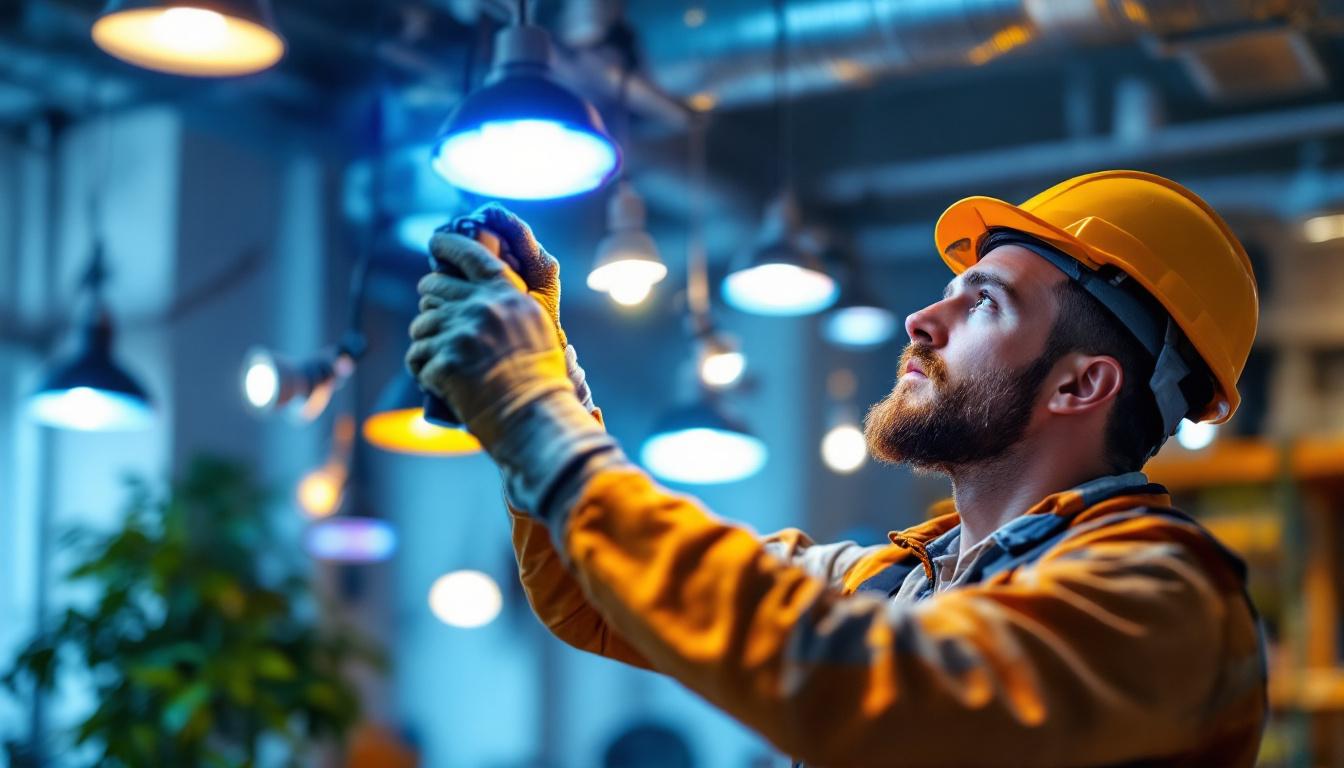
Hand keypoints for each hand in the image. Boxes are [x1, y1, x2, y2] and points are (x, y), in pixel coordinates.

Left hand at [406, 230, 566, 446]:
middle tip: (434, 321)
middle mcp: (482, 306)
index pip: (472, 256)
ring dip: (426, 343)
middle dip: (429, 302)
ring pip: (420, 326)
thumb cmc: (539, 380)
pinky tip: (438, 381)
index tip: (436, 243)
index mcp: (507, 295)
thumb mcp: (535, 327)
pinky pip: (416, 357)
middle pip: (434, 288)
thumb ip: (509, 305)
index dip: (449, 246)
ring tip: (443, 362)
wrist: (534, 416)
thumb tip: (480, 294)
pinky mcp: (444, 360)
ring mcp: (461, 332)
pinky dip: (422, 370)